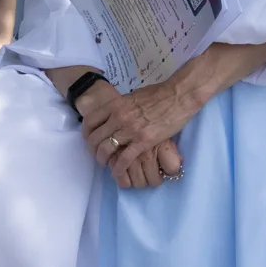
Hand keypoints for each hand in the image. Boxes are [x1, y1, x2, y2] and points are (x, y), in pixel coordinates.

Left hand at [77, 79, 193, 183]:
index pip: (90, 121)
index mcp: (116, 105)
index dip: (86, 134)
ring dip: (103, 160)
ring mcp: (130, 130)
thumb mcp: (134, 96)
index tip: (90, 140)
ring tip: (106, 164)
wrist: (179, 96)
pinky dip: (118, 168)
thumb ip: (122, 106)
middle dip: (93, 150)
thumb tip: (118, 112)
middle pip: (95, 138)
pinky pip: (124, 159)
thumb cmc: (160, 94)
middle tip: (97, 155)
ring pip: (106, 149)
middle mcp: (119, 117)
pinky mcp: (143, 141)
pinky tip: (118, 172)